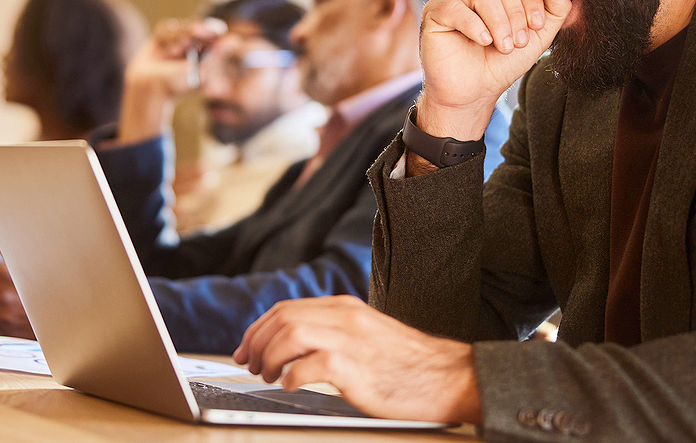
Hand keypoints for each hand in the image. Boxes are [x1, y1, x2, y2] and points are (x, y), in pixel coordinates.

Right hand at [116, 18, 226, 143]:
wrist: (149, 89)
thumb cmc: (177, 85)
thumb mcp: (201, 72)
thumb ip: (217, 55)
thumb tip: (235, 39)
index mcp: (207, 53)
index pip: (214, 32)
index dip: (212, 28)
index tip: (214, 30)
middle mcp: (194, 45)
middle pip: (197, 25)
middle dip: (192, 32)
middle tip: (194, 34)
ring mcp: (177, 41)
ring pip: (180, 26)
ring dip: (177, 38)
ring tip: (174, 52)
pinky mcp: (162, 38)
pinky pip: (165, 28)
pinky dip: (165, 39)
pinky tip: (165, 51)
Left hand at [233, 296, 480, 423]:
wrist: (449, 376)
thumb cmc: (406, 363)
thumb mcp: (365, 335)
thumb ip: (333, 332)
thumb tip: (291, 344)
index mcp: (344, 308)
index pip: (285, 308)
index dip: (257, 330)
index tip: (246, 349)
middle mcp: (346, 318)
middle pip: (281, 318)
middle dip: (256, 343)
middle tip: (252, 367)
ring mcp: (352, 342)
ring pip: (290, 335)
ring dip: (270, 358)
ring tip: (271, 377)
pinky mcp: (358, 369)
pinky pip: (311, 366)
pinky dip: (292, 377)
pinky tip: (292, 387)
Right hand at [418, 0, 570, 139]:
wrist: (473, 94)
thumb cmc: (501, 65)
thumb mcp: (537, 38)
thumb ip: (555, 10)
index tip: (536, 26)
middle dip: (515, 13)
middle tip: (517, 43)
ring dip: (498, 22)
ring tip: (502, 47)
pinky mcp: (433, 12)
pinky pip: (455, 7)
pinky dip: (474, 26)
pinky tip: (483, 42)